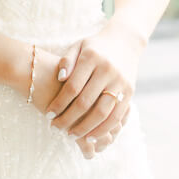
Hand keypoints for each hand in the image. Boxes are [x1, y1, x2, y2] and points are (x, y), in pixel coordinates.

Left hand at [46, 20, 142, 148]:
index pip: (72, 87)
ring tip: (71, 136)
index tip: (48, 114)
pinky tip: (91, 136)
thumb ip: (67, 61)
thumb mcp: (78, 46)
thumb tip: (60, 78)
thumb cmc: (95, 46)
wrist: (125, 41)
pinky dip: (104, 129)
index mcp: (91, 58)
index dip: (59, 103)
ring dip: (86, 128)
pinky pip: (117, 116)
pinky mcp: (130, 92)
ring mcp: (120, 83)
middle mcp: (107, 70)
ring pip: (102, 113)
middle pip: (86, 102)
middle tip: (56, 128)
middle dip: (69, 119)